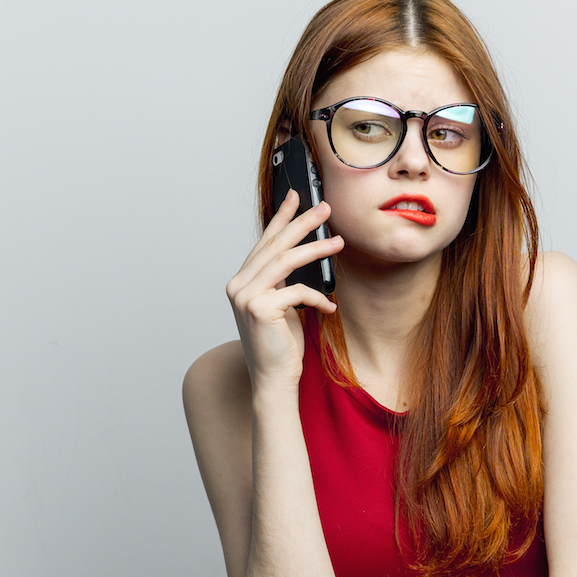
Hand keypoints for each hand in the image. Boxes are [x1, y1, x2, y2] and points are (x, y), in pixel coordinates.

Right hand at [226, 189, 343, 392]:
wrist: (274, 380)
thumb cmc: (281, 345)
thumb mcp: (283, 305)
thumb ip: (284, 280)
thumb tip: (305, 251)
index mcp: (241, 281)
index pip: (264, 242)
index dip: (281, 217)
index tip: (296, 196)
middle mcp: (238, 285)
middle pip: (275, 245)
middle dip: (302, 223)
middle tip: (325, 208)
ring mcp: (245, 297)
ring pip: (285, 261)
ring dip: (316, 249)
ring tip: (338, 242)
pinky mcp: (260, 309)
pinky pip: (296, 292)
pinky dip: (317, 298)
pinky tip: (329, 307)